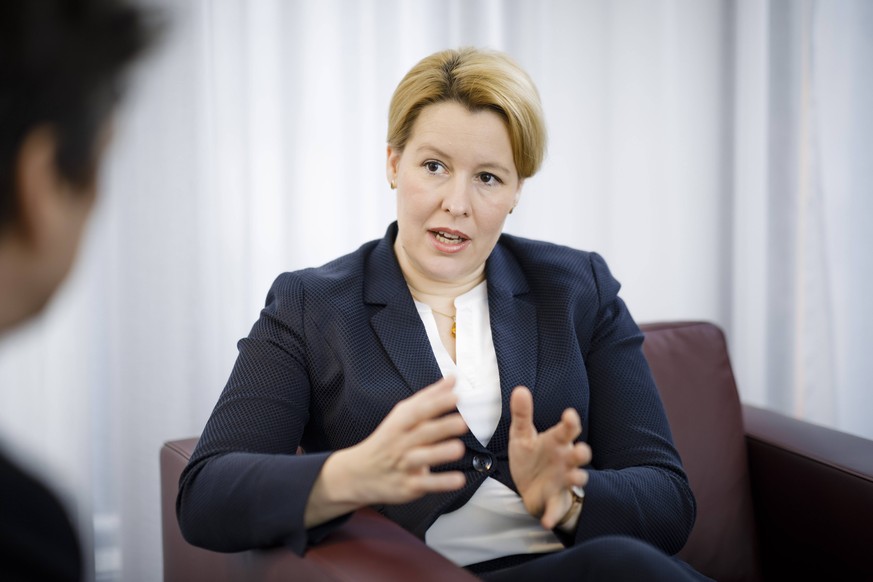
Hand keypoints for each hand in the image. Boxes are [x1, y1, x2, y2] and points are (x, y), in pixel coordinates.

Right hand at [310, 377, 467, 523]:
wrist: (358, 474)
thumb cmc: (388, 439)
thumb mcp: (402, 416)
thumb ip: (429, 397)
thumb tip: (453, 378)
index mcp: (400, 423)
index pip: (418, 411)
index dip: (437, 403)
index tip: (456, 396)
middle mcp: (401, 443)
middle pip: (422, 433)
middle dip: (441, 427)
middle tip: (462, 422)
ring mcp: (404, 465)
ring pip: (422, 458)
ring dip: (440, 453)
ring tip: (458, 449)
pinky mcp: (408, 486)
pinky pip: (426, 484)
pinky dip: (442, 482)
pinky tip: (458, 479)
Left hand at [508, 386, 590, 529]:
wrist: (529, 485)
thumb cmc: (530, 455)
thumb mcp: (522, 434)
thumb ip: (522, 414)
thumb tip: (519, 389)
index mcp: (556, 441)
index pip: (567, 429)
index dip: (570, 422)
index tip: (569, 415)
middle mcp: (564, 459)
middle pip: (579, 454)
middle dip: (581, 452)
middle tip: (580, 449)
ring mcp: (562, 480)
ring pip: (576, 478)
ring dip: (577, 478)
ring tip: (575, 477)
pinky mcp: (555, 499)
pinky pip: (556, 508)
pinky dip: (553, 515)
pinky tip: (546, 522)